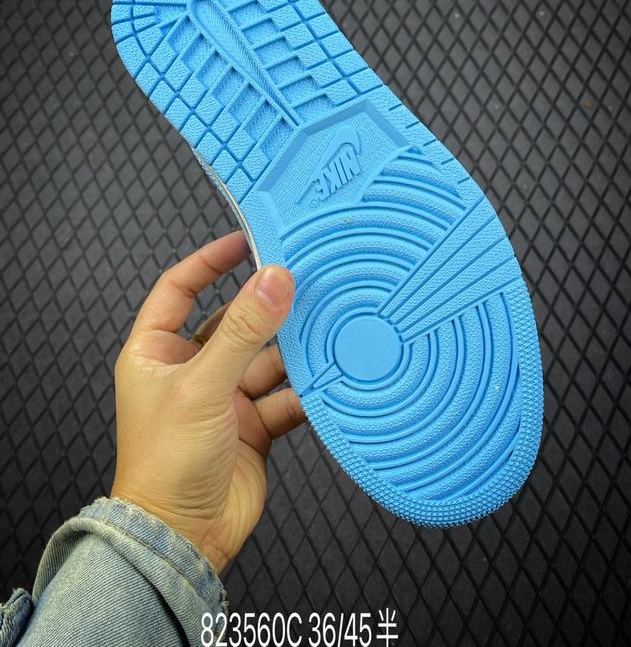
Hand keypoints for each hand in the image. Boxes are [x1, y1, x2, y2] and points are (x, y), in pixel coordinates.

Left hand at [110, 231, 303, 571]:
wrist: (184, 538)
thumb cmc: (165, 465)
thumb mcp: (203, 385)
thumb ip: (243, 332)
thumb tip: (272, 280)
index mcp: (156, 353)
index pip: (180, 288)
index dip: (210, 261)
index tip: (246, 241)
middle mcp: (189, 371)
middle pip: (233, 323)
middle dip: (265, 307)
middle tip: (301, 282)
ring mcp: (222, 399)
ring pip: (264, 359)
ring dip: (291, 350)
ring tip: (324, 329)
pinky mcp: (252, 425)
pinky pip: (284, 395)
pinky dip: (305, 389)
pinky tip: (326, 380)